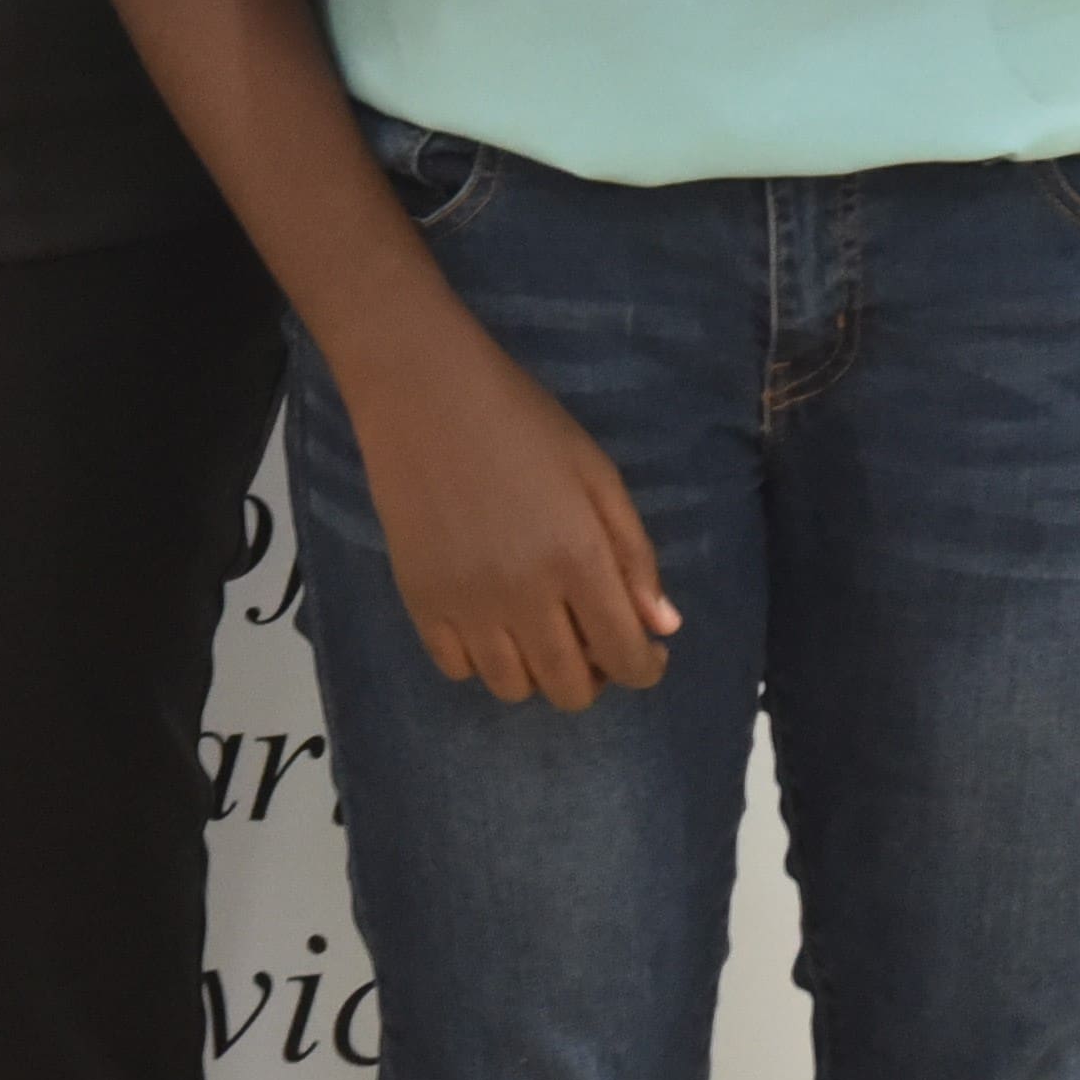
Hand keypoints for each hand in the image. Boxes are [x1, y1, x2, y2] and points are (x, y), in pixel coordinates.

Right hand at [333, 305, 678, 710]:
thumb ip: (634, 554)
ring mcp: (465, 603)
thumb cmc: (521, 420)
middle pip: (569, 689)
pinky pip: (455, 668)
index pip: (626, 658)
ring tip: (537, 629)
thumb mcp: (597, 475)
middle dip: (594, 674)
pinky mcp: (418, 599)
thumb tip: (662, 627)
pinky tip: (488, 619)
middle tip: (588, 633)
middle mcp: (523, 595)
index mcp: (578, 559)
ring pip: (512, 689)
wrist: (422, 389)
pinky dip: (479, 659)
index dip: (645, 667)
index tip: (645, 651)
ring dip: (536, 671)